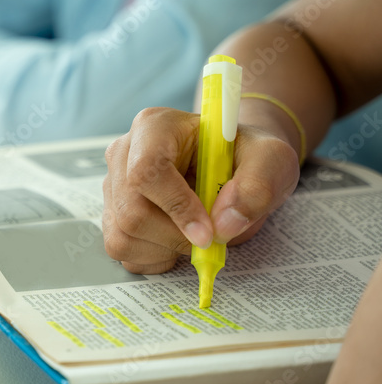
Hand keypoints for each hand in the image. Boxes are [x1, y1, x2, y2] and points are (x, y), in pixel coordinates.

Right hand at [102, 107, 300, 273]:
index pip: (146, 170)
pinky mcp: (112, 213)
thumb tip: (224, 224)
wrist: (231, 163)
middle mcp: (124, 153)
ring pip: (122, 235)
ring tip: (194, 233)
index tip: (209, 232)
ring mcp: (112, 185)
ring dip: (165, 248)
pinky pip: (121, 250)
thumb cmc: (245, 155)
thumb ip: (258, 186)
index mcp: (155, 126)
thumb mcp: (272, 159)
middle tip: (210, 237)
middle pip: (131, 211)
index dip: (176, 206)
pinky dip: (154, 257)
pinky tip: (175, 239)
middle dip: (175, 236)